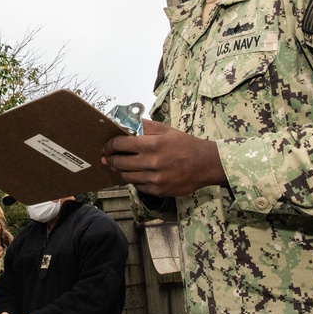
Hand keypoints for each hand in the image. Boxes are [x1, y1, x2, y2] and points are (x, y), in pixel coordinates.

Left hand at [103, 118, 227, 196]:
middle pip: (119, 162)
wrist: (205, 164)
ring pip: (126, 176)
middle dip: (111, 159)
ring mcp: (155, 179)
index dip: (110, 145)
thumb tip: (126, 122)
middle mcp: (152, 163)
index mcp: (153, 144)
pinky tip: (137, 174)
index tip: (107, 146)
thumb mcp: (166, 130)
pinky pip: (138, 186)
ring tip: (121, 165)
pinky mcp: (158, 191)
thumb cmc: (185, 145)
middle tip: (109, 157)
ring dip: (121, 170)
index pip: (121, 144)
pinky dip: (134, 180)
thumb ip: (145, 126)